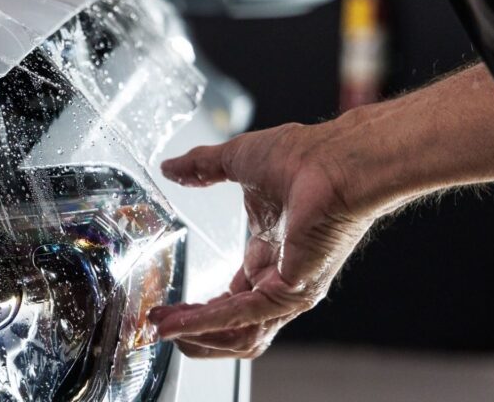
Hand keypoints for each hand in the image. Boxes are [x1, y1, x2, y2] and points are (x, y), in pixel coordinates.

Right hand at [150, 122, 375, 358]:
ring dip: (198, 335)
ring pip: (240, 333)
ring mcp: (288, 289)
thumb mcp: (235, 161)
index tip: (169, 307)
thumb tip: (173, 168)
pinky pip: (243, 317)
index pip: (233, 298)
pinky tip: (179, 324)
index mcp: (271, 252)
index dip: (200, 308)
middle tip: (160, 327)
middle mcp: (280, 277)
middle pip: (235, 327)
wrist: (334, 160)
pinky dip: (207, 322)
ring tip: (165, 331)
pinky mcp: (290, 292)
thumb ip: (200, 167)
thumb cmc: (304, 157)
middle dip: (194, 332)